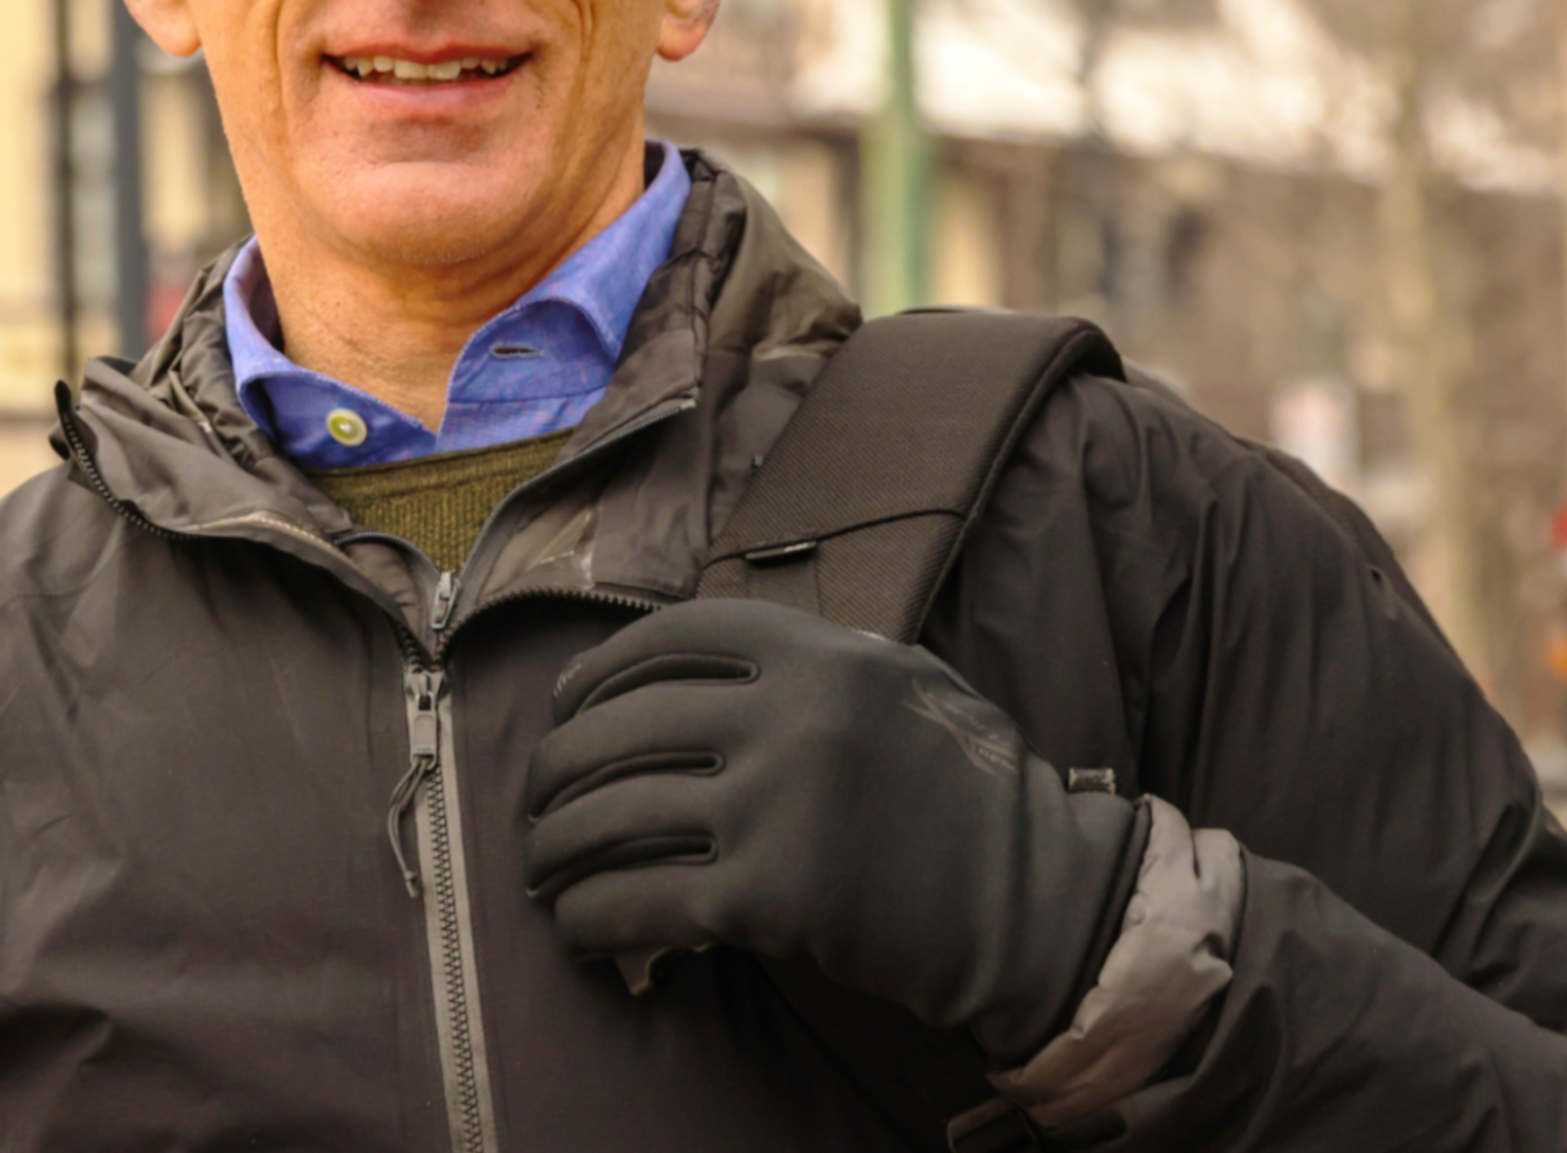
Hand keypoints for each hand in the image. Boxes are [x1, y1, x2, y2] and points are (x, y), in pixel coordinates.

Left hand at [522, 598, 1138, 1061]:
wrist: (1033, 900)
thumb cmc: (963, 791)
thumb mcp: (897, 681)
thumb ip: (803, 664)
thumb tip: (676, 674)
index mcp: (819, 651)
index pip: (670, 638)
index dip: (599, 671)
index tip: (565, 705)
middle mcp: (791, 714)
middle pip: (623, 728)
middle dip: (555, 769)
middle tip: (534, 801)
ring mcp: (778, 804)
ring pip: (616, 817)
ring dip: (556, 849)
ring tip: (538, 869)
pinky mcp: (770, 897)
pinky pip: (642, 901)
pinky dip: (592, 918)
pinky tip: (575, 928)